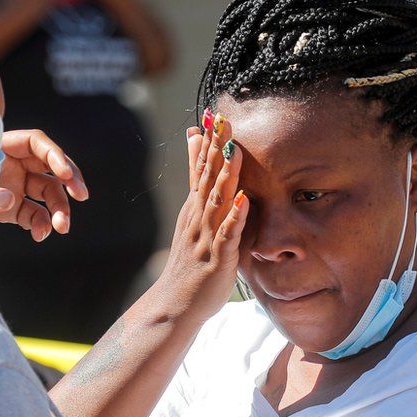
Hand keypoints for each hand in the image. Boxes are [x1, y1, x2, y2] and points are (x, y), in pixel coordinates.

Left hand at [0, 129, 88, 240]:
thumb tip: (10, 199)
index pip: (35, 142)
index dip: (54, 154)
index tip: (66, 173)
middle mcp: (10, 164)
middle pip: (49, 167)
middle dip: (69, 180)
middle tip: (82, 196)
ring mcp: (13, 186)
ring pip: (47, 193)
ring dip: (59, 209)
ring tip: (62, 227)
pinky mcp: (11, 209)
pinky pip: (35, 214)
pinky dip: (41, 224)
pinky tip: (41, 235)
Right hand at [154, 112, 248, 325]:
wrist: (175, 303)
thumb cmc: (190, 262)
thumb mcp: (193, 220)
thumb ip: (196, 187)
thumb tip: (195, 159)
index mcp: (195, 208)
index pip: (201, 168)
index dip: (208, 142)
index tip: (213, 113)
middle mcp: (198, 217)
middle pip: (206, 177)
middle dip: (215, 148)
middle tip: (221, 119)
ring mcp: (206, 236)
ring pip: (216, 200)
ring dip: (226, 175)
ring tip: (235, 150)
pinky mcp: (217, 257)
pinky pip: (226, 234)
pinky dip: (234, 216)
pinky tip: (241, 200)